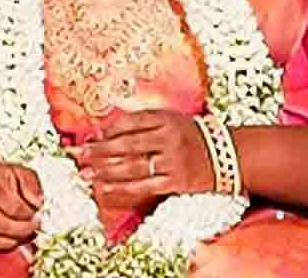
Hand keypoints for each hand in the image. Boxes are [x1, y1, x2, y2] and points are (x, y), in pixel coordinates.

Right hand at [0, 163, 42, 251]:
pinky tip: (11, 237)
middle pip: (5, 225)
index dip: (29, 214)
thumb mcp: (17, 172)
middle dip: (24, 229)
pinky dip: (2, 244)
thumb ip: (31, 184)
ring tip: (23, 231)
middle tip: (33, 225)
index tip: (35, 212)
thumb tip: (37, 203)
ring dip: (15, 238)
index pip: (14, 207)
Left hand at [71, 110, 215, 211]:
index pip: (130, 122)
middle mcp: (168, 138)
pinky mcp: (176, 182)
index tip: (89, 137)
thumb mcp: (171, 118)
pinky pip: (144, 186)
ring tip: (85, 173)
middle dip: (98, 151)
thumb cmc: (192, 136)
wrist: (229, 155)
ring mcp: (172, 161)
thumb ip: (143, 121)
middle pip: (126, 145)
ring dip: (105, 171)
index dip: (107, 131)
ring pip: (131, 167)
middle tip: (77, 155)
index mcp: (165, 119)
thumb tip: (106, 130)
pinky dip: (122, 188)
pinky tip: (105, 189)